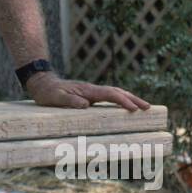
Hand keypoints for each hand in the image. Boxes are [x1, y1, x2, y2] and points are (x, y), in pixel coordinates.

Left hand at [26, 72, 150, 111]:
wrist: (42, 83)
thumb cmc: (48, 93)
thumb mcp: (55, 98)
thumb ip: (69, 100)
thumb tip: (85, 105)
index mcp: (87, 90)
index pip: (110, 94)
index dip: (123, 101)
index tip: (134, 108)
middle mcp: (92, 90)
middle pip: (117, 92)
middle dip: (134, 99)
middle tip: (148, 108)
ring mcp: (92, 92)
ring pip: (115, 93)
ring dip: (130, 99)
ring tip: (144, 107)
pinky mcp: (90, 95)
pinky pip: (109, 98)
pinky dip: (121, 101)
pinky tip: (127, 107)